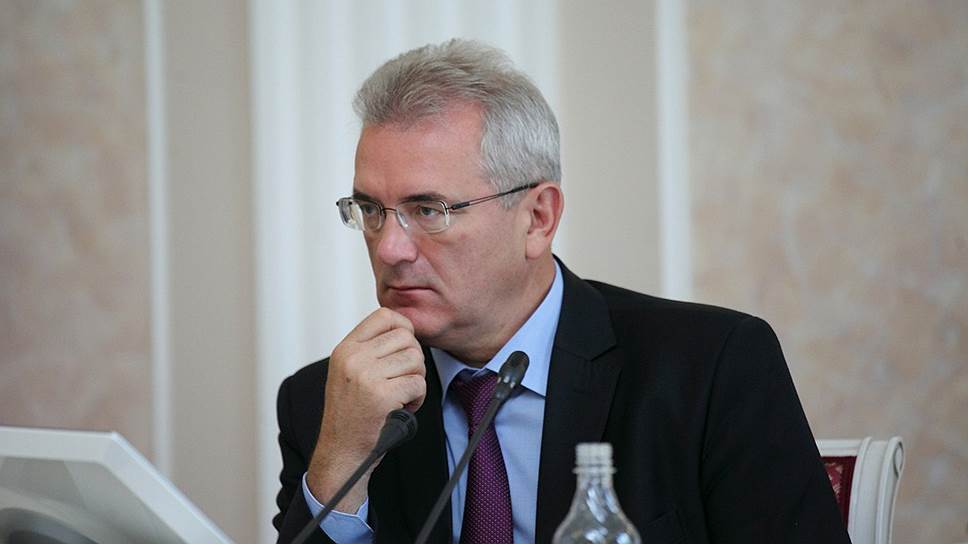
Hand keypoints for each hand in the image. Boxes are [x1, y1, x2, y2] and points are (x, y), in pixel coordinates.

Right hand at [307, 308, 425, 511]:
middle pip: (406, 338)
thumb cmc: (351, 415)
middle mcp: (353, 358)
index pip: (385, 316)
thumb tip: (405, 328)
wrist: (341, 453)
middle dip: (413, 361)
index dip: (403, 328)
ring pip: (416, 360)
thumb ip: (370, 349)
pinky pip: (418, 384)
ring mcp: (366, 376)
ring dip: (416, 381)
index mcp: (345, 349)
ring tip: (401, 397)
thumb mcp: (349, 373)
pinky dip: (418, 399)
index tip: (404, 348)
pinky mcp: (381, 396)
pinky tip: (403, 409)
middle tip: (403, 381)